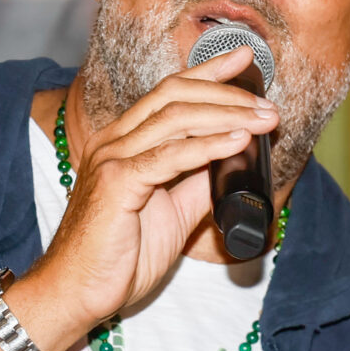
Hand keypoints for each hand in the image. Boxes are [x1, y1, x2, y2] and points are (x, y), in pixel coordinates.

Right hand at [12, 52, 276, 350]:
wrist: (80, 291)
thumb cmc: (122, 255)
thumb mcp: (174, 210)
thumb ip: (199, 180)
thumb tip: (235, 158)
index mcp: (125, 142)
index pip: (170, 92)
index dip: (208, 71)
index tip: (246, 59)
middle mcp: (115, 141)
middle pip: (175, 96)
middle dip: (227, 92)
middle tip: (269, 103)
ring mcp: (112, 159)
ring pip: (175, 120)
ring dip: (228, 115)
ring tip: (265, 119)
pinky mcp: (116, 184)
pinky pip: (169, 158)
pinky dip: (208, 146)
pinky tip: (238, 141)